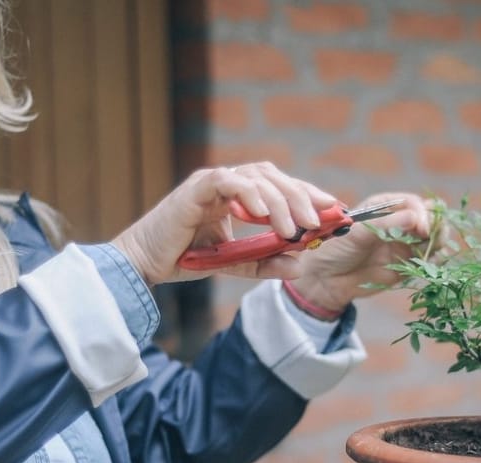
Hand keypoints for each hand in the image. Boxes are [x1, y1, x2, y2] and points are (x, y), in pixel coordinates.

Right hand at [111, 163, 337, 284]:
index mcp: (239, 195)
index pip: (280, 186)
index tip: (334, 211)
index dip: (308, 195)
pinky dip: (250, 194)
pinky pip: (229, 182)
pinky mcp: (196, 188)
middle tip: (320, 221)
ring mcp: (213, 182)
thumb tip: (300, 266)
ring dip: (281, 201)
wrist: (146, 263)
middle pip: (274, 177)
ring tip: (295, 227)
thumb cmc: (186, 258)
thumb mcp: (235, 264)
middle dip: (301, 197)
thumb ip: (265, 263)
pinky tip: (265, 214)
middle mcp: (228, 183)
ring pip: (257, 178)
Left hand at [287, 192, 444, 312]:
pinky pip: (428, 262)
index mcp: (386, 207)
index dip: (423, 213)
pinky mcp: (406, 266)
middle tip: (434, 238)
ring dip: (439, 244)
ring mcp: (404, 245)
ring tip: (433, 252)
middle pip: (430, 219)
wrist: (324, 278)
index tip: (421, 228)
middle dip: (437, 227)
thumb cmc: (336, 248)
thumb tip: (416, 218)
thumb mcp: (358, 233)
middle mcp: (399, 223)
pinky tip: (430, 264)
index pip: (415, 203)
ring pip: (434, 240)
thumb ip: (387, 224)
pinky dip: (434, 262)